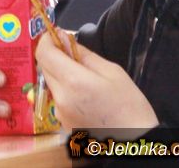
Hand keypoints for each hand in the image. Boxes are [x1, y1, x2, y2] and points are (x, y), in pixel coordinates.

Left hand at [36, 30, 157, 128]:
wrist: (134, 144)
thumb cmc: (130, 108)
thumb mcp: (112, 72)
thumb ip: (84, 54)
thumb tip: (64, 37)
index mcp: (73, 82)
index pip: (44, 54)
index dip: (46, 40)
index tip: (54, 34)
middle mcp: (60, 98)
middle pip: (45, 67)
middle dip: (54, 56)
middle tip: (72, 53)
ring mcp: (58, 113)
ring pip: (51, 83)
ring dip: (60, 74)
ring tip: (84, 77)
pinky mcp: (61, 123)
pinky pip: (57, 98)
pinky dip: (65, 90)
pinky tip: (85, 95)